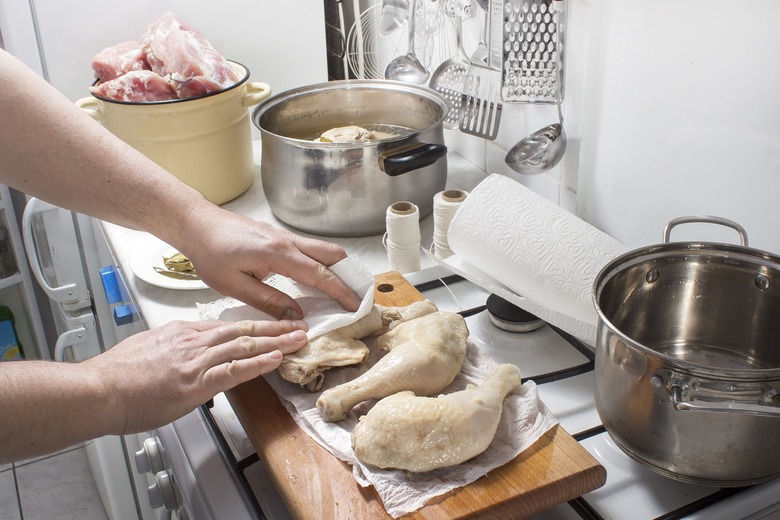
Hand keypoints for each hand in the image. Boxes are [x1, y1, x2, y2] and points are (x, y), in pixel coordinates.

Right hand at [84, 318, 307, 433]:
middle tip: (297, 325)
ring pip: (245, 345)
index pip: (224, 326)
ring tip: (298, 339)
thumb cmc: (116, 374)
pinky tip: (277, 360)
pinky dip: (259, 363)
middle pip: (242, 330)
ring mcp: (197, 361)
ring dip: (276, 342)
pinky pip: (236, 370)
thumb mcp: (147, 348)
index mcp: (181, 332)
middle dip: (273, 327)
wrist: (100, 390)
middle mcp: (193, 342)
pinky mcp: (197, 382)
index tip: (268, 325)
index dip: (251, 326)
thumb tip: (181, 354)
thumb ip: (171, 348)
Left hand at [177, 207, 362, 319]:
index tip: (355, 306)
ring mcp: (284, 236)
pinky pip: (310, 248)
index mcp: (278, 254)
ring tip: (344, 289)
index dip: (340, 292)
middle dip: (349, 276)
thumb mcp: (235, 286)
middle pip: (331, 254)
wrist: (197, 224)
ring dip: (338, 268)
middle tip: (358, 296)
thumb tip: (298, 316)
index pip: (319, 275)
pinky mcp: (279, 236)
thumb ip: (269, 301)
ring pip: (323, 249)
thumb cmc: (210, 254)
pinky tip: (319, 278)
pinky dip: (323, 262)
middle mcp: (287, 241)